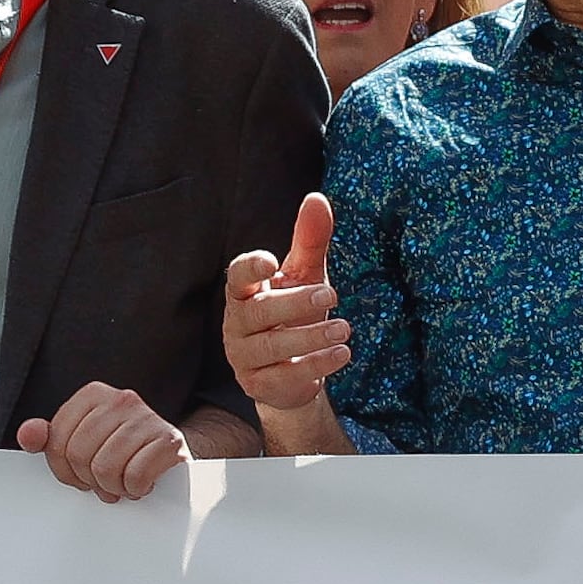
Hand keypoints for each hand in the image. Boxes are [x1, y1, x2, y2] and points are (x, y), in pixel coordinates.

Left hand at [18, 380, 187, 501]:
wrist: (171, 454)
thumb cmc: (124, 449)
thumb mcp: (82, 440)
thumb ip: (50, 439)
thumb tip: (28, 435)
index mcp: (93, 394)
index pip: (56, 442)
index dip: (64, 470)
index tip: (80, 474)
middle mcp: (121, 399)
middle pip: (79, 456)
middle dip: (90, 480)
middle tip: (105, 481)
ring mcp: (147, 417)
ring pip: (106, 468)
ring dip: (114, 487)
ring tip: (123, 482)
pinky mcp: (169, 439)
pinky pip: (136, 476)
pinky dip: (136, 489)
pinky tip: (142, 482)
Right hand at [222, 194, 346, 424]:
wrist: (293, 371)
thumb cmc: (295, 314)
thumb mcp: (306, 276)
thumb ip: (309, 241)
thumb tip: (316, 198)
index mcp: (245, 292)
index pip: (237, 277)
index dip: (250, 268)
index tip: (270, 261)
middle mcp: (238, 324)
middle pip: (260, 312)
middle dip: (295, 303)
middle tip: (331, 295)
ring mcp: (244, 356)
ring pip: (271, 347)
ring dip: (310, 337)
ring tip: (345, 331)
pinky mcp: (259, 385)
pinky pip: (284, 375)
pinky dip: (315, 364)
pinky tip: (342, 354)